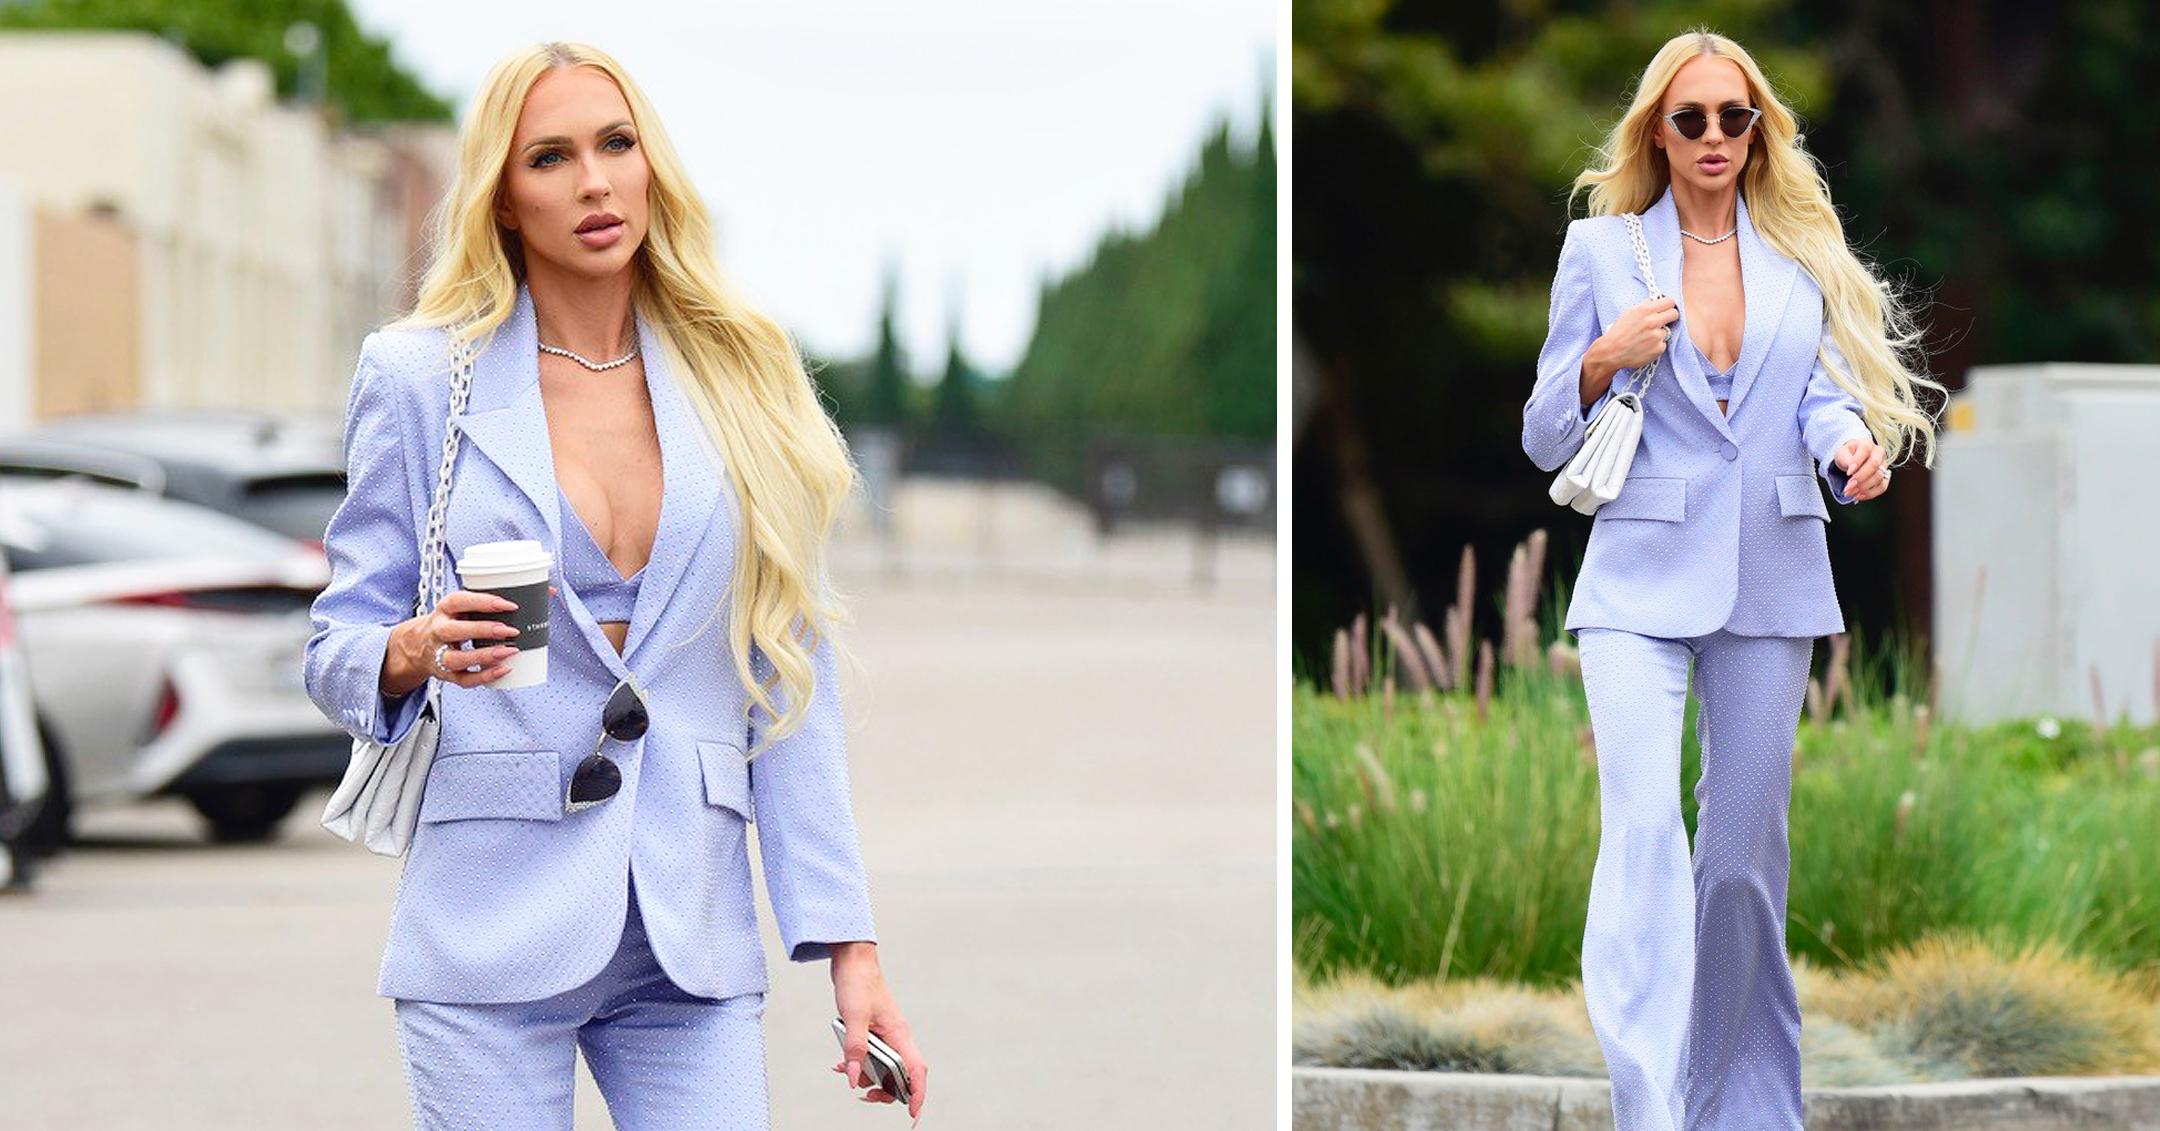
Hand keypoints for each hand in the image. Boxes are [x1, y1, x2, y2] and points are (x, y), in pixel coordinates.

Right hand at [382, 585, 557, 693]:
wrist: (419, 644)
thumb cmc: (456, 620)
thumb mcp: (468, 606)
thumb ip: (501, 599)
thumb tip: (548, 591)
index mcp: (445, 609)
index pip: (459, 601)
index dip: (483, 602)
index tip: (508, 604)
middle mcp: (439, 630)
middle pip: (454, 630)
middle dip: (483, 630)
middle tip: (510, 630)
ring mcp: (440, 654)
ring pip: (457, 658)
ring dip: (484, 656)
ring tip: (509, 652)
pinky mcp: (446, 674)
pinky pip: (463, 680)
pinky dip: (484, 677)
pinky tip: (504, 670)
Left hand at [830, 942, 927, 1119]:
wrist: (852, 960)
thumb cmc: (858, 983)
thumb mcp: (853, 1018)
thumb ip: (855, 1050)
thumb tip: (855, 1079)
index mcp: (899, 1034)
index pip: (916, 1071)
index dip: (917, 1094)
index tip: (913, 1114)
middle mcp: (897, 1036)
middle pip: (901, 1074)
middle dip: (886, 1090)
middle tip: (866, 1096)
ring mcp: (886, 1034)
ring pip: (884, 1066)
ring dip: (867, 1075)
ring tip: (846, 1072)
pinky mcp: (874, 1031)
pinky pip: (871, 1055)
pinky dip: (858, 1062)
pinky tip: (841, 1062)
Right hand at [1594, 295, 1679, 373]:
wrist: (1611, 352)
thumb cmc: (1618, 332)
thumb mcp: (1629, 313)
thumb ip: (1645, 306)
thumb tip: (1657, 302)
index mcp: (1645, 310)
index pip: (1670, 301)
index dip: (1668, 305)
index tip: (1666, 309)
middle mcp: (1653, 321)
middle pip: (1674, 314)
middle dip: (1670, 316)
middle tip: (1662, 321)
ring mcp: (1657, 336)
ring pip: (1667, 331)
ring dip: (1659, 333)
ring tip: (1645, 338)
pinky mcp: (1658, 349)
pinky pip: (1663, 344)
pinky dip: (1656, 345)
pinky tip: (1644, 346)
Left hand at [1833, 438, 1890, 500]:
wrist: (1852, 459)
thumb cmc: (1847, 454)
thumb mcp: (1841, 453)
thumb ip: (1846, 459)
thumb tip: (1851, 468)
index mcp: (1867, 444)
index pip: (1865, 451)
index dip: (1857, 462)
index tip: (1848, 473)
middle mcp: (1878, 453)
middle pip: (1874, 466)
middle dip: (1861, 478)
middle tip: (1848, 486)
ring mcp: (1883, 465)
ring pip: (1879, 477)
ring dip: (1863, 487)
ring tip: (1850, 492)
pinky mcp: (1884, 477)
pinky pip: (1882, 487)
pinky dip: (1871, 493)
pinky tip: (1859, 496)